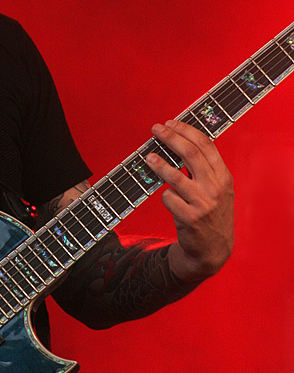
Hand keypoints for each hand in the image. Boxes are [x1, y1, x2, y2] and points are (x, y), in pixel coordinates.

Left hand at [146, 119, 234, 282]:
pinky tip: (168, 197)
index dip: (185, 130)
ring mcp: (203, 204)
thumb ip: (205, 168)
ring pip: (175, 176)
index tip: (170, 123)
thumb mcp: (217, 189)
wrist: (213, 249)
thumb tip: (178, 140)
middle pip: (190, 154)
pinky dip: (165, 195)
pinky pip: (169, 198)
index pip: (205, 145)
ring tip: (148, 157)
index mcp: (223, 177)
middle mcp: (216, 188)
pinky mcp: (190, 218)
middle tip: (156, 130)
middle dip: (170, 137)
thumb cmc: (211, 213)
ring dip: (159, 164)